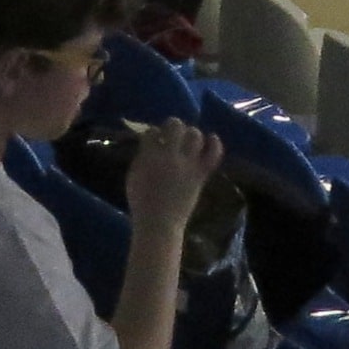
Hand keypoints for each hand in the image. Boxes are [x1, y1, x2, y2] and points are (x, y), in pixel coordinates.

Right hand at [124, 118, 224, 233]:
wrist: (160, 223)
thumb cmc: (142, 201)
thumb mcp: (133, 176)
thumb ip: (141, 157)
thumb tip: (150, 143)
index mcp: (150, 157)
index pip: (152, 132)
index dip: (153, 132)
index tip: (154, 136)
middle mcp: (171, 157)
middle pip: (176, 127)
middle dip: (172, 125)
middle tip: (171, 132)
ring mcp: (189, 165)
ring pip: (195, 136)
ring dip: (191, 133)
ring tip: (187, 138)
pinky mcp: (201, 174)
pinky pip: (213, 155)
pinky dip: (215, 144)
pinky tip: (212, 138)